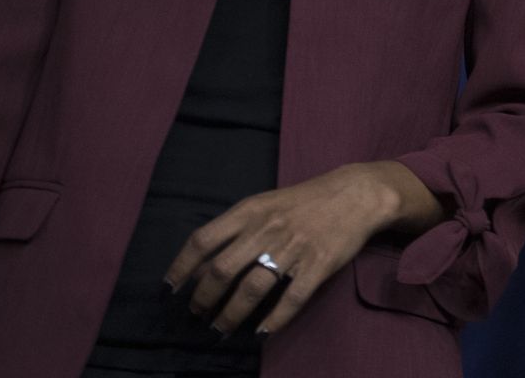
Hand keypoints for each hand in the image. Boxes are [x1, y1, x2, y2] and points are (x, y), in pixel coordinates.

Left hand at [166, 161, 434, 337]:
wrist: (355, 194)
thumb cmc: (303, 201)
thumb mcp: (264, 204)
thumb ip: (235, 230)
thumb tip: (201, 267)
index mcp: (250, 211)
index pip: (203, 240)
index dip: (181, 267)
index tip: (170, 290)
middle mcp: (267, 229)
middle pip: (223, 271)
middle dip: (203, 300)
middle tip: (197, 316)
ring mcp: (294, 248)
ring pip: (252, 288)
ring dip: (232, 314)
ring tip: (221, 329)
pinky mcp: (319, 264)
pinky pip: (292, 298)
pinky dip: (275, 319)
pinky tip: (262, 331)